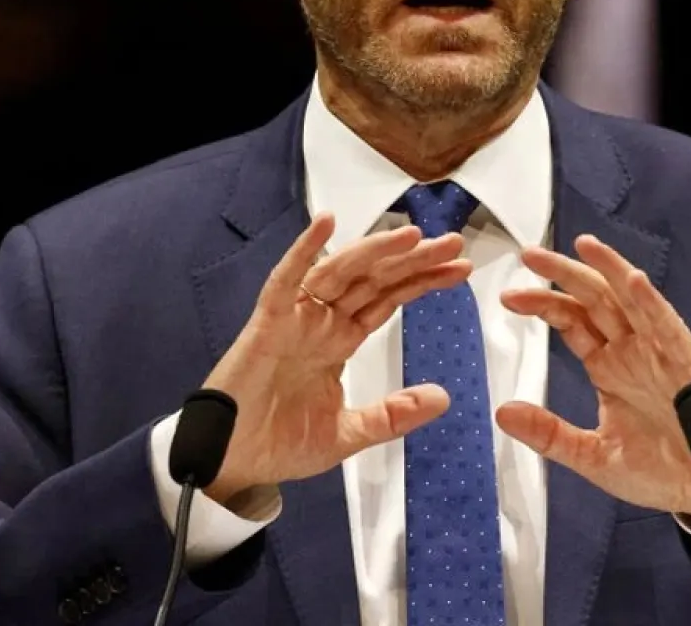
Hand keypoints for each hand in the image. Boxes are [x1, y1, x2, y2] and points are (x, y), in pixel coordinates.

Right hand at [200, 213, 472, 504]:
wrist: (229, 466)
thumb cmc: (278, 444)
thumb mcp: (348, 434)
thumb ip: (392, 415)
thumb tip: (443, 397)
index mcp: (340, 340)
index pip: (388, 299)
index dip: (422, 281)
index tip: (460, 268)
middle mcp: (320, 322)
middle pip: (373, 279)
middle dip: (413, 260)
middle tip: (452, 243)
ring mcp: (294, 319)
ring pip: (340, 272)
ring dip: (374, 251)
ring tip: (412, 235)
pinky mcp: (266, 324)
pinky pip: (285, 281)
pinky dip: (304, 251)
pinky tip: (326, 224)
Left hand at [496, 235, 690, 525]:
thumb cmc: (659, 470)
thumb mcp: (593, 456)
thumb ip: (550, 434)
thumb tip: (502, 412)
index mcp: (609, 368)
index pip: (573, 322)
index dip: (544, 304)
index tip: (509, 297)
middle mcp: (632, 351)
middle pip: (595, 300)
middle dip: (564, 274)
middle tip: (530, 255)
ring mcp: (659, 354)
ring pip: (631, 300)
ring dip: (609, 270)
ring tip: (584, 245)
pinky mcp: (685, 365)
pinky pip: (667, 326)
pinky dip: (650, 302)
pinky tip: (632, 281)